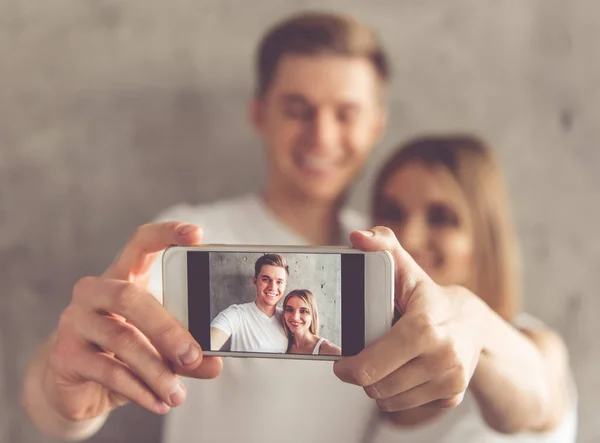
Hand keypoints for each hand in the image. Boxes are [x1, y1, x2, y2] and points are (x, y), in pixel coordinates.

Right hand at [43, 222, 221, 421]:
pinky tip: (158, 402)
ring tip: (178, 394)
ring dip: (156, 369)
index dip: (167, 234)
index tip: (196, 234)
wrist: (74, 384)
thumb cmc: (123, 352)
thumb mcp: (159, 347)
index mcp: (122, 276)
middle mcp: (94, 291)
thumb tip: (215, 363)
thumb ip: (186, 351)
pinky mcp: (65, 355)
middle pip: (130, 296)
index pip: (141, 243)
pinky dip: (138, 389)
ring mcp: (75, 321)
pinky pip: (108, 370)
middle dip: (167, 328)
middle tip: (193, 354)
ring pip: (121, 339)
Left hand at [333, 227, 486, 411]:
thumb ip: (381, 247)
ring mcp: (450, 380)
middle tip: (360, 360)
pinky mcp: (452, 397)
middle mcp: (443, 358)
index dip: (349, 367)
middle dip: (362, 375)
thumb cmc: (430, 297)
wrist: (474, 323)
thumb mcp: (406, 269)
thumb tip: (358, 237)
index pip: (372, 366)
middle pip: (378, 386)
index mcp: (425, 328)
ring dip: (378, 386)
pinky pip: (407, 406)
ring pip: (390, 400)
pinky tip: (401, 373)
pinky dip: (397, 395)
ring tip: (381, 364)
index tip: (342, 362)